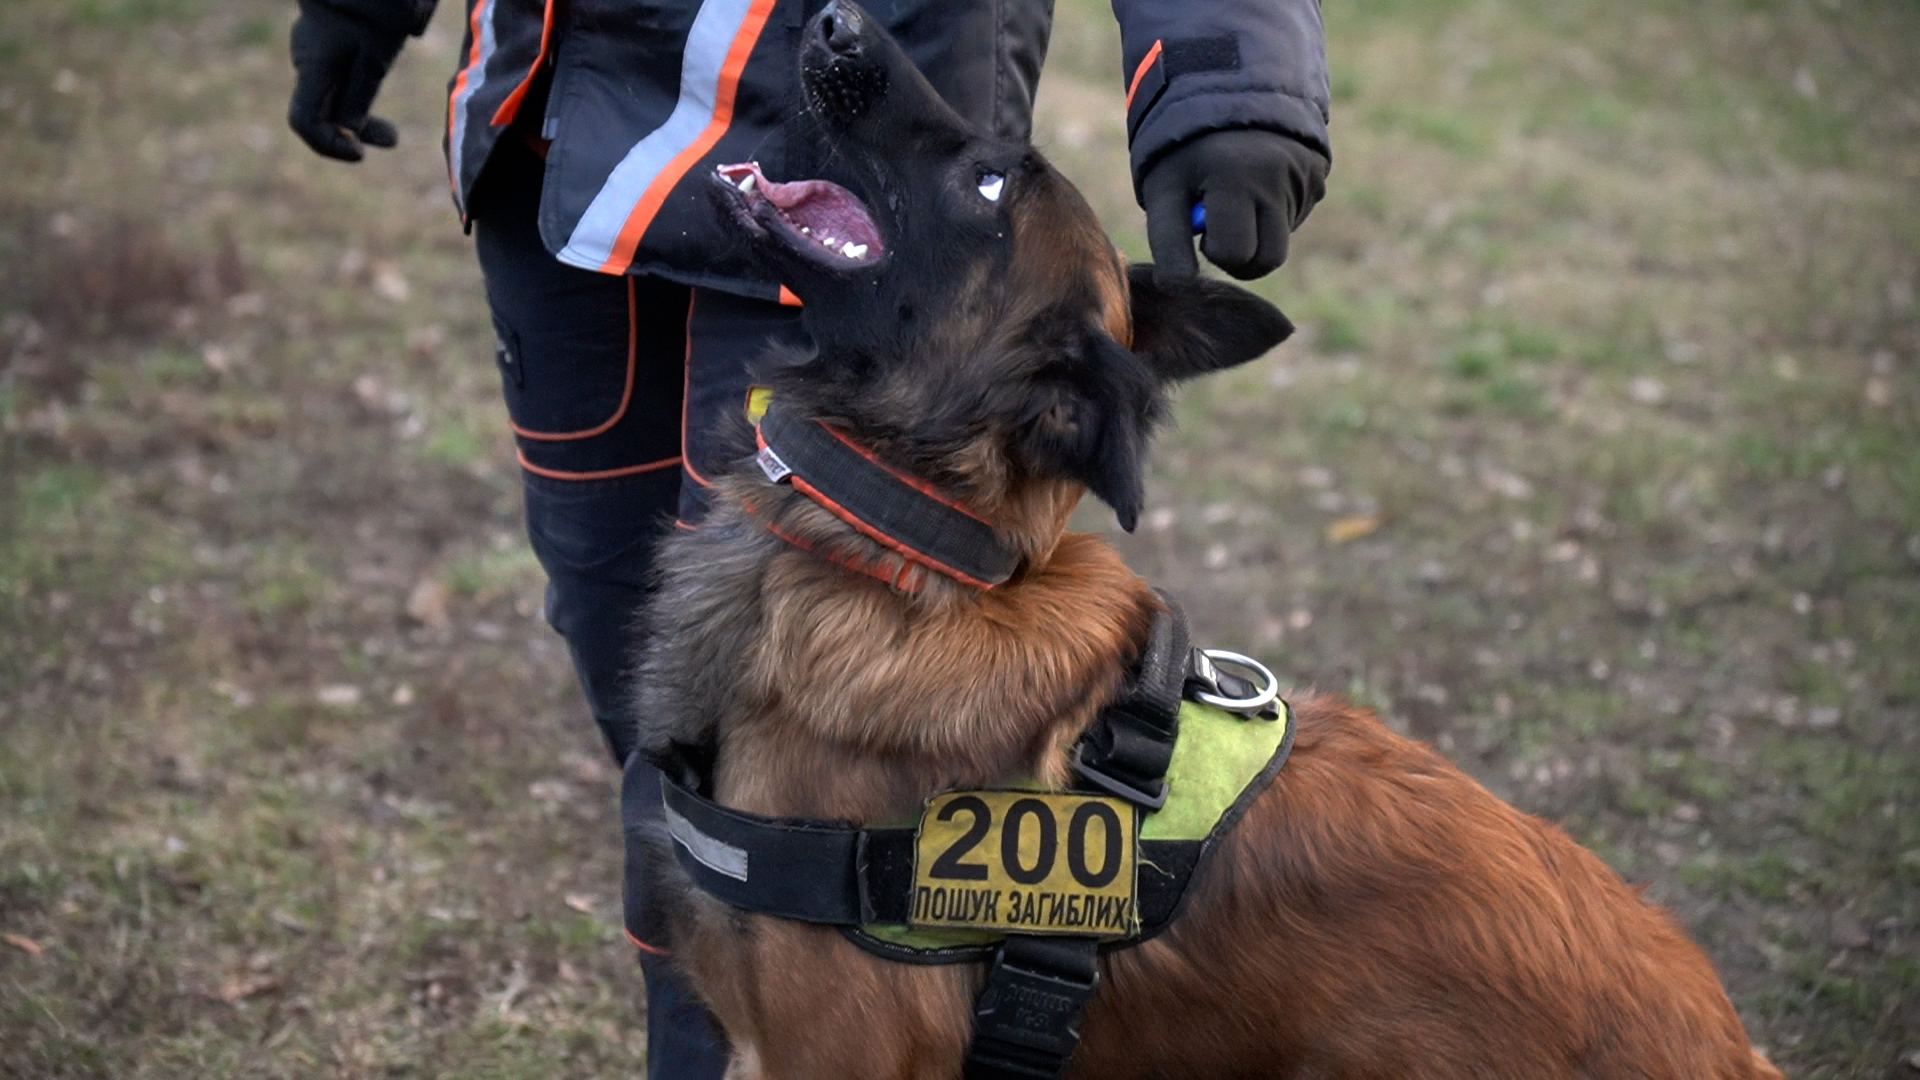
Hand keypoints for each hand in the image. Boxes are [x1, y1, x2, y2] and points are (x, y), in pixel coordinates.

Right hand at [288, 0, 410, 161]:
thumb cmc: (372, 8)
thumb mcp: (375, 54)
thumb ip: (360, 92)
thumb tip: (350, 128)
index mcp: (314, 67)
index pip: (305, 121)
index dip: (329, 145)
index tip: (360, 153)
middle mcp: (308, 61)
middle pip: (319, 114)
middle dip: (350, 135)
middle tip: (391, 140)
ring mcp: (315, 50)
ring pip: (329, 97)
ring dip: (357, 117)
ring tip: (390, 133)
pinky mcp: (328, 43)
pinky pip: (335, 80)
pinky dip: (355, 95)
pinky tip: (378, 94)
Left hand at [1141, 129, 1328, 280]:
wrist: (1231, 85)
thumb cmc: (1184, 148)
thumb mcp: (1163, 186)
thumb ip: (1168, 237)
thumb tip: (1181, 285)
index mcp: (1234, 176)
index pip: (1233, 253)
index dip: (1211, 254)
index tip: (1194, 244)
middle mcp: (1276, 175)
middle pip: (1266, 260)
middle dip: (1239, 257)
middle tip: (1215, 230)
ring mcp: (1303, 174)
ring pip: (1281, 240)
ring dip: (1256, 232)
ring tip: (1233, 195)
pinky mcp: (1319, 173)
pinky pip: (1296, 216)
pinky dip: (1274, 211)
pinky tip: (1257, 181)